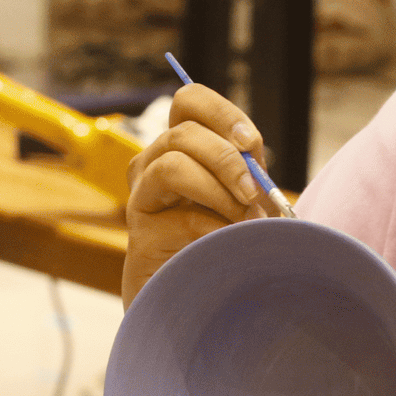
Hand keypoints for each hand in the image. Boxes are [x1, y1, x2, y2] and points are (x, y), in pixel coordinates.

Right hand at [123, 83, 274, 308]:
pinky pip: (180, 217)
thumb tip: (250, 154)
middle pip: (183, 133)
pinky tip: (226, 242)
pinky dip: (214, 228)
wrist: (201, 293)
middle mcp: (152, 164)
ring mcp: (142, 198)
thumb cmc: (225, 236)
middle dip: (227, 160)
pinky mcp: (142, 235)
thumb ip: (248, 168)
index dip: (221, 113)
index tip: (249, 143)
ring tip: (241, 218)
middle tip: (253, 192)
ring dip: (217, 190)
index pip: (189, 101)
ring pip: (172, 165)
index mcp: (180, 145)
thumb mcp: (245, 194)